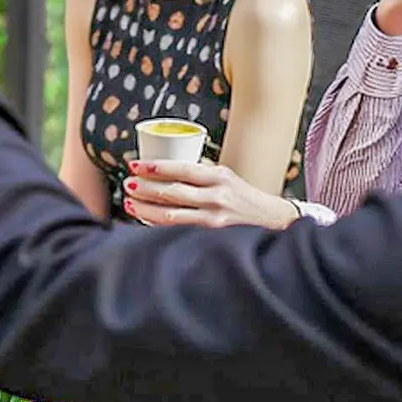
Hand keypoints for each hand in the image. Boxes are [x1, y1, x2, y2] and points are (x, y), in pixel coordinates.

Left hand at [122, 159, 301, 230]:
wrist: (273, 222)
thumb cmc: (243, 198)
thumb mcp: (226, 179)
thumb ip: (201, 175)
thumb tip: (165, 168)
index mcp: (219, 176)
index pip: (182, 169)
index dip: (155, 167)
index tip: (135, 165)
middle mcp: (217, 196)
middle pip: (172, 192)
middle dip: (145, 188)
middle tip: (128, 184)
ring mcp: (214, 218)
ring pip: (171, 214)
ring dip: (146, 209)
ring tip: (129, 203)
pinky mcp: (212, 236)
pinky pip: (178, 230)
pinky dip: (157, 225)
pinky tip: (144, 219)